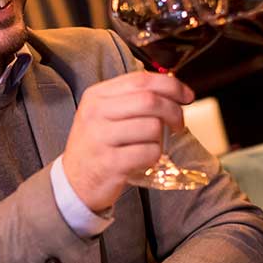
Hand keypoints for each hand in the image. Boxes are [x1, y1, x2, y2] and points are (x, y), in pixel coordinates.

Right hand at [62, 71, 193, 211]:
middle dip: (174, 111)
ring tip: (152, 145)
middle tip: (179, 124)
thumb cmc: (97, 145)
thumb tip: (172, 89)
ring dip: (161, 138)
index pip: (141, 80)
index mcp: (97, 96)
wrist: (74, 182)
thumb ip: (132, 99)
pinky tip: (144, 159)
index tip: (187, 96)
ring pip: (152, 127)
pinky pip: (149, 152)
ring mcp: (101, 138)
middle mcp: (96, 113)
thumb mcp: (104, 114)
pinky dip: (155, 156)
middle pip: (150, 101)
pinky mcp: (110, 163)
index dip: (171, 86)